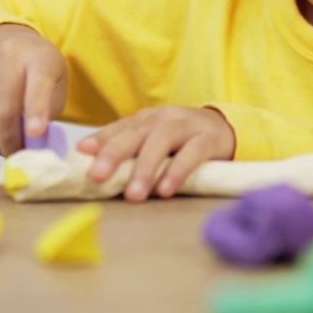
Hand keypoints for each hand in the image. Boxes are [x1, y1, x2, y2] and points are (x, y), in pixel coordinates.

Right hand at [0, 24, 67, 155]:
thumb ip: (48, 113)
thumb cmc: (39, 69)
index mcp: (38, 56)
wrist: (9, 42)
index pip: (38, 85)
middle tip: (21, 156)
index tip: (36, 134)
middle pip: (4, 111)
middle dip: (12, 142)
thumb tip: (34, 149)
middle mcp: (7, 55)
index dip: (36, 111)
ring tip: (10, 147)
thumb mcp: (57, 84)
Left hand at [77, 106, 235, 202]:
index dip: (101, 138)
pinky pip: (193, 153)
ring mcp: (188, 126)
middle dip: (115, 153)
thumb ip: (132, 153)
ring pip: (162, 140)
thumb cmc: (184, 142)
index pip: (120, 127)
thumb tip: (95, 170)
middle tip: (98, 176)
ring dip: (145, 167)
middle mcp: (165, 118)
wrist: (229, 130)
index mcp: (148, 119)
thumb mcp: (157, 143)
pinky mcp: (211, 139)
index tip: (82, 152)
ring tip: (133, 195)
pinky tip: (166, 190)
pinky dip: (178, 170)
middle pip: (136, 132)